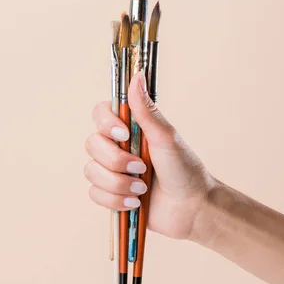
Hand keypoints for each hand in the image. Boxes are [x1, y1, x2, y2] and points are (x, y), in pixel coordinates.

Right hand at [85, 70, 215, 242]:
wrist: (192, 208)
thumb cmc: (184, 169)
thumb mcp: (166, 137)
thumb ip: (147, 109)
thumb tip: (137, 75)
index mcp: (130, 128)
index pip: (100, 113)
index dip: (106, 124)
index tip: (124, 135)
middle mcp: (118, 146)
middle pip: (91, 144)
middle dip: (116, 161)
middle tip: (142, 168)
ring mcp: (112, 170)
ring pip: (91, 171)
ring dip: (118, 183)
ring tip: (142, 188)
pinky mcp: (111, 194)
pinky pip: (95, 194)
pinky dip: (115, 200)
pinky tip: (135, 202)